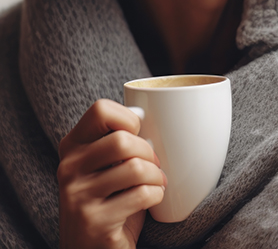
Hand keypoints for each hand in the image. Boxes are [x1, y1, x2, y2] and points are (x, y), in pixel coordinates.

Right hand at [57, 99, 165, 248]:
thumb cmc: (111, 201)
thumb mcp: (106, 167)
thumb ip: (118, 141)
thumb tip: (144, 109)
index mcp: (72, 147)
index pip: (101, 110)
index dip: (129, 119)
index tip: (138, 135)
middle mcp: (68, 168)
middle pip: (123, 140)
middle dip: (150, 153)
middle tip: (153, 167)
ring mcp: (77, 196)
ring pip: (135, 168)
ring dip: (156, 177)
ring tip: (155, 184)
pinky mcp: (94, 220)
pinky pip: (142, 195)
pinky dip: (157, 195)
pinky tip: (152, 200)